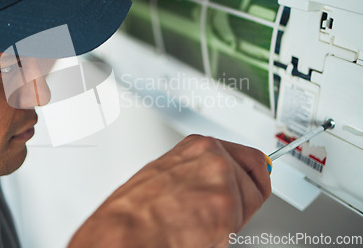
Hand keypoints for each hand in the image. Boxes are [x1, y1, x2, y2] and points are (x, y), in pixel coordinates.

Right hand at [69, 135, 270, 247]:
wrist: (124, 231)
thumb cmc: (136, 208)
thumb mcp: (170, 172)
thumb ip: (199, 170)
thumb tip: (220, 180)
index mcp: (199, 145)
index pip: (247, 156)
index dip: (249, 176)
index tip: (255, 180)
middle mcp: (214, 156)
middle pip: (256, 176)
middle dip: (245, 197)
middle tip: (226, 212)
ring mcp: (222, 181)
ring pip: (250, 203)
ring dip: (231, 218)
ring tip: (198, 222)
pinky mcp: (226, 208)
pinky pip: (240, 226)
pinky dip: (224, 234)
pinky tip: (199, 230)